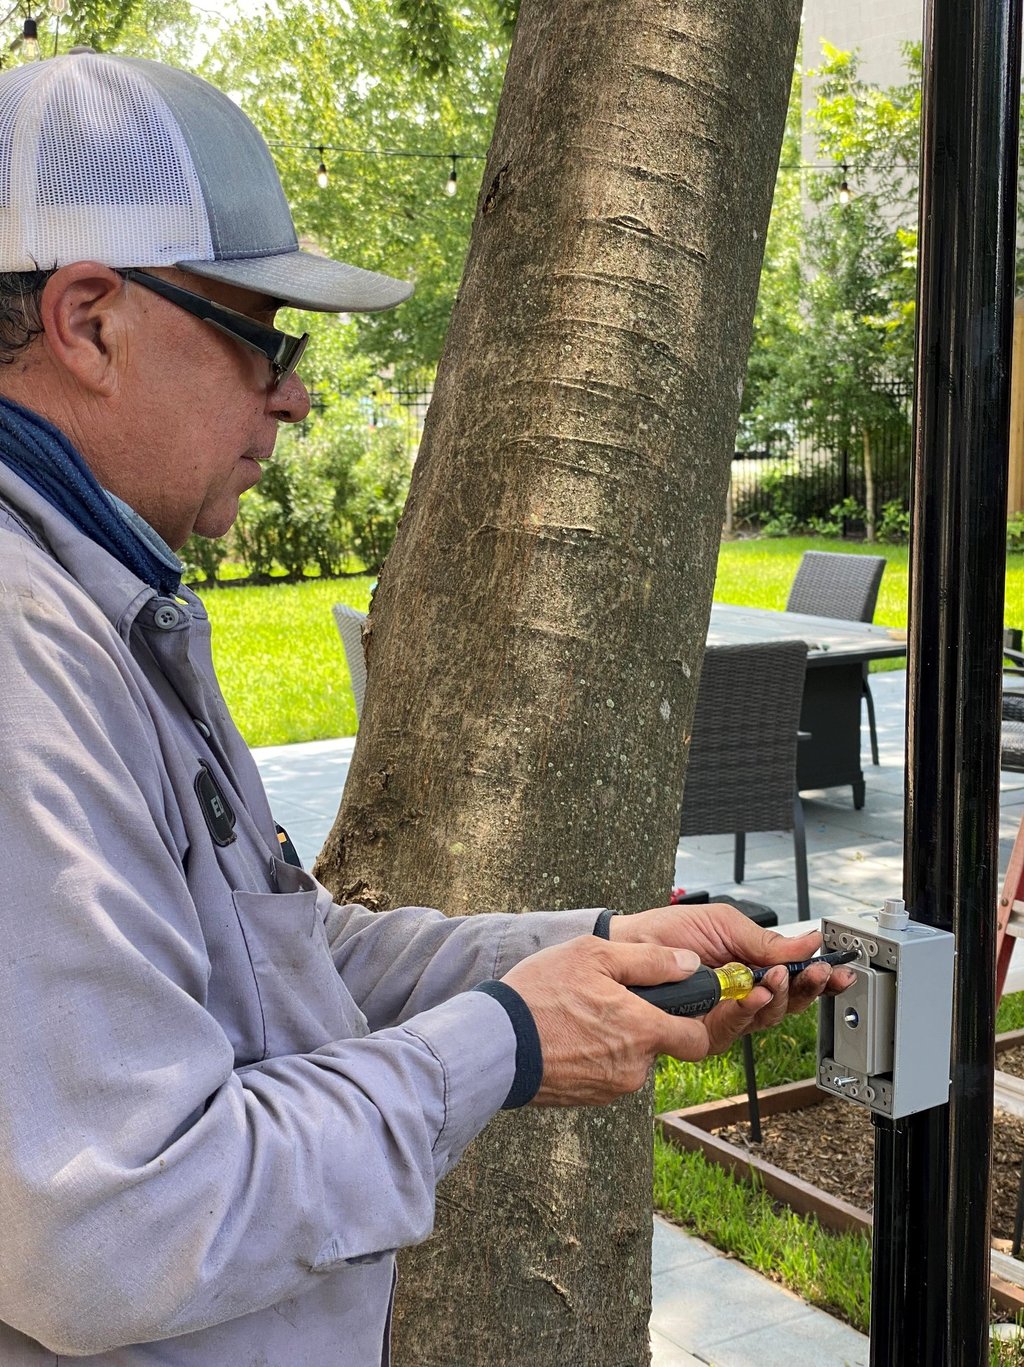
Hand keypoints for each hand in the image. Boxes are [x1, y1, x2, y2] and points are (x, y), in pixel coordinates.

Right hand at [500, 935, 715, 1105]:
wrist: (494, 1042)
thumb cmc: (541, 993)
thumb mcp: (594, 955)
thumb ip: (649, 959)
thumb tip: (689, 964)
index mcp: (643, 1030)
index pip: (697, 1041)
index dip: (692, 1022)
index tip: (676, 1007)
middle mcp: (634, 1067)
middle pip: (657, 1047)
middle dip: (641, 1025)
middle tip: (606, 1000)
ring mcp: (609, 1088)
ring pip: (629, 1061)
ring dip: (615, 1041)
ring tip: (578, 1016)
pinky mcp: (585, 1099)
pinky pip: (604, 1075)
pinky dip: (593, 1057)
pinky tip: (566, 1037)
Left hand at [607, 902, 855, 1054]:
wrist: (628, 944)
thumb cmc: (669, 932)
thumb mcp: (724, 924)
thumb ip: (766, 941)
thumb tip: (809, 941)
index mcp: (750, 968)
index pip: (793, 979)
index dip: (819, 979)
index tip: (838, 970)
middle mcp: (741, 996)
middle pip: (788, 1004)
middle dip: (806, 988)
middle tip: (816, 972)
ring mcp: (723, 1016)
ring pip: (766, 1017)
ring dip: (778, 997)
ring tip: (779, 977)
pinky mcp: (703, 1032)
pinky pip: (733, 1028)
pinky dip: (746, 1010)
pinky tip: (753, 994)